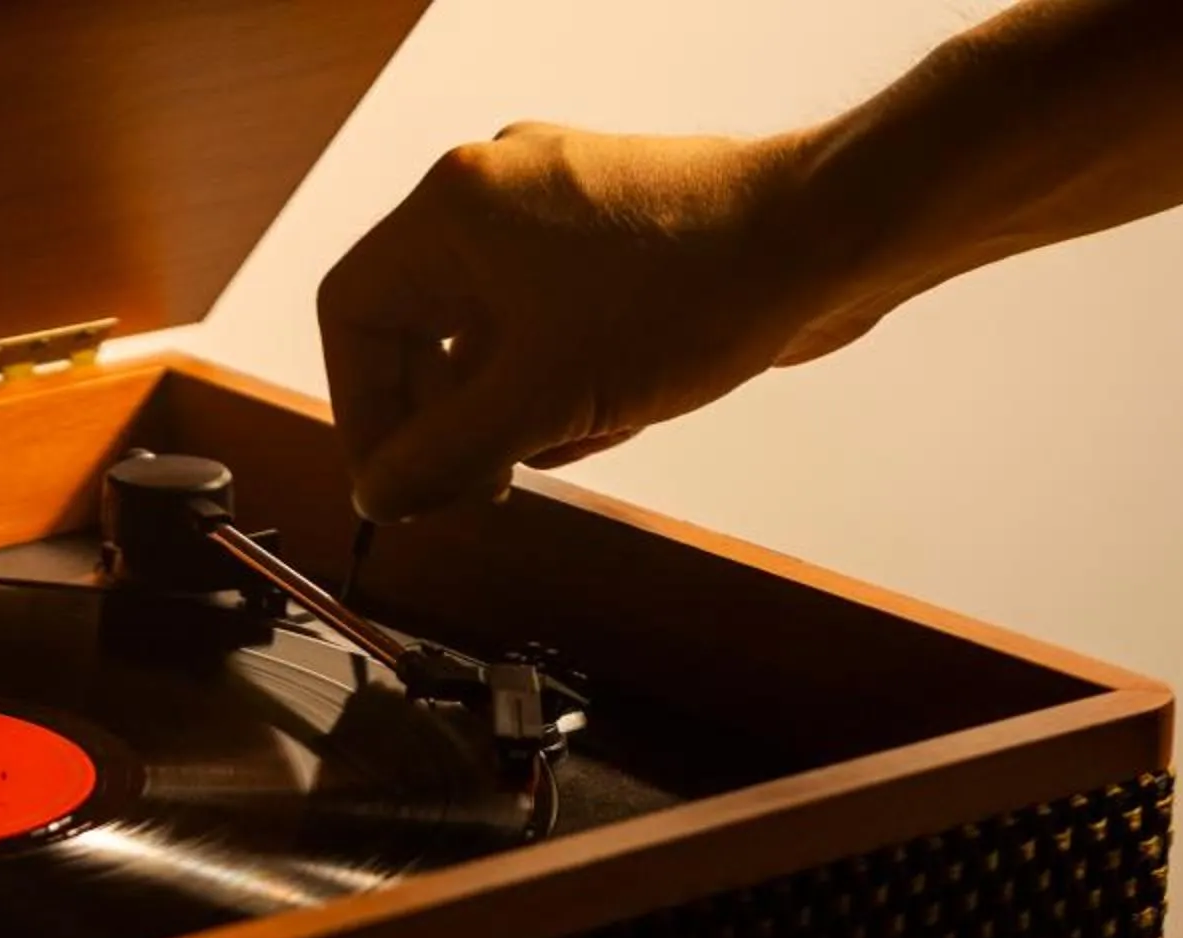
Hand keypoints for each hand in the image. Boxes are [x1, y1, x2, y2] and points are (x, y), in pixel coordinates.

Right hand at [317, 123, 891, 521]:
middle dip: (443, 421)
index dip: (363, 411)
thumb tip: (379, 496)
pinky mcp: (611, 242)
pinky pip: (545, 330)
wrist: (830, 238)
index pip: (352, 315)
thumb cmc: (694, 288)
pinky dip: (556, 383)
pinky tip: (605, 415)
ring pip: (485, 339)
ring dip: (506, 410)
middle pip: (415, 330)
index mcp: (456, 208)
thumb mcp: (541, 400)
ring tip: (561, 442)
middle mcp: (496, 197)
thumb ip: (442, 456)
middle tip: (471, 487)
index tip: (394, 481)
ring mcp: (557, 215)